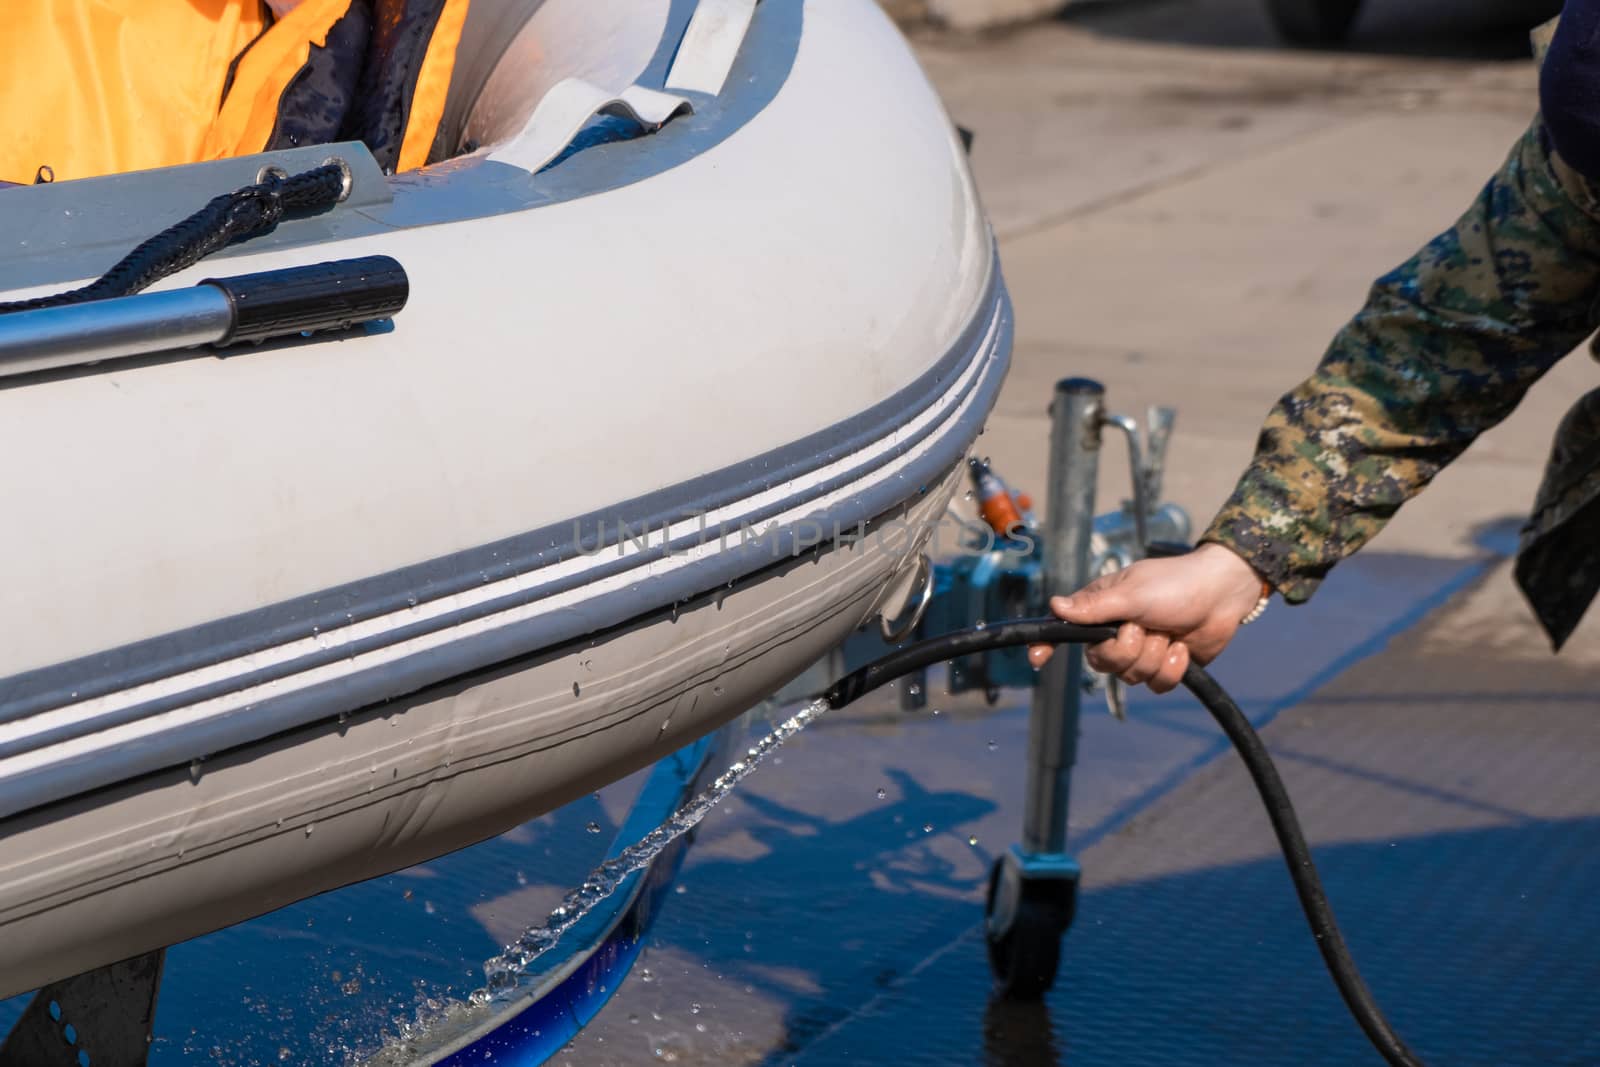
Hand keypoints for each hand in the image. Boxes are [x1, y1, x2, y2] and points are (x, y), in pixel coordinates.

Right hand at [1027, 543, 1265, 693]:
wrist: (1222, 594)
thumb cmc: (1175, 583)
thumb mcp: (1132, 593)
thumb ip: (1094, 607)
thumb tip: (1054, 607)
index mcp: (1102, 609)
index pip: (1066, 630)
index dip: (1049, 644)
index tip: (1037, 658)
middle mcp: (1116, 632)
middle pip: (1101, 663)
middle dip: (1127, 650)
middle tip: (1144, 627)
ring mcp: (1141, 651)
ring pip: (1131, 677)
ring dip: (1154, 655)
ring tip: (1168, 632)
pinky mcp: (1164, 666)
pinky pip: (1157, 685)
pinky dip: (1172, 668)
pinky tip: (1182, 648)